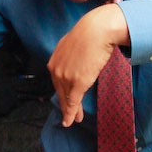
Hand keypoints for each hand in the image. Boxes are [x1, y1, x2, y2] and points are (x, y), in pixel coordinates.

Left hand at [47, 3, 130, 126]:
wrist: (96, 30)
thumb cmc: (90, 33)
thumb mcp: (74, 43)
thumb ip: (72, 54)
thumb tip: (78, 58)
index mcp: (55, 60)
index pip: (57, 81)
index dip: (62, 92)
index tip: (65, 100)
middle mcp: (56, 69)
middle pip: (60, 92)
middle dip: (65, 105)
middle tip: (69, 116)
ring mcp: (66, 77)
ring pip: (67, 98)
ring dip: (72, 111)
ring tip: (76, 119)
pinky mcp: (77, 82)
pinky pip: (72, 101)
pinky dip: (71, 113)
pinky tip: (71, 121)